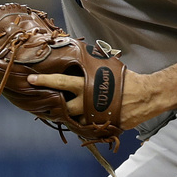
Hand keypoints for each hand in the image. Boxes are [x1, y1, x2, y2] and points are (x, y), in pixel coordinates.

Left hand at [28, 69, 154, 129]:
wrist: (145, 96)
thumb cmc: (126, 78)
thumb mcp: (107, 65)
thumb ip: (91, 63)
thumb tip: (78, 50)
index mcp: (87, 85)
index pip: (60, 82)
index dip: (44, 80)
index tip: (30, 79)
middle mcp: (86, 102)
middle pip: (61, 106)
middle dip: (49, 103)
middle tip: (39, 101)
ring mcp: (92, 116)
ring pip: (72, 118)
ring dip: (67, 114)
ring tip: (61, 109)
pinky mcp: (99, 126)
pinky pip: (85, 126)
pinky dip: (82, 121)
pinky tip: (81, 116)